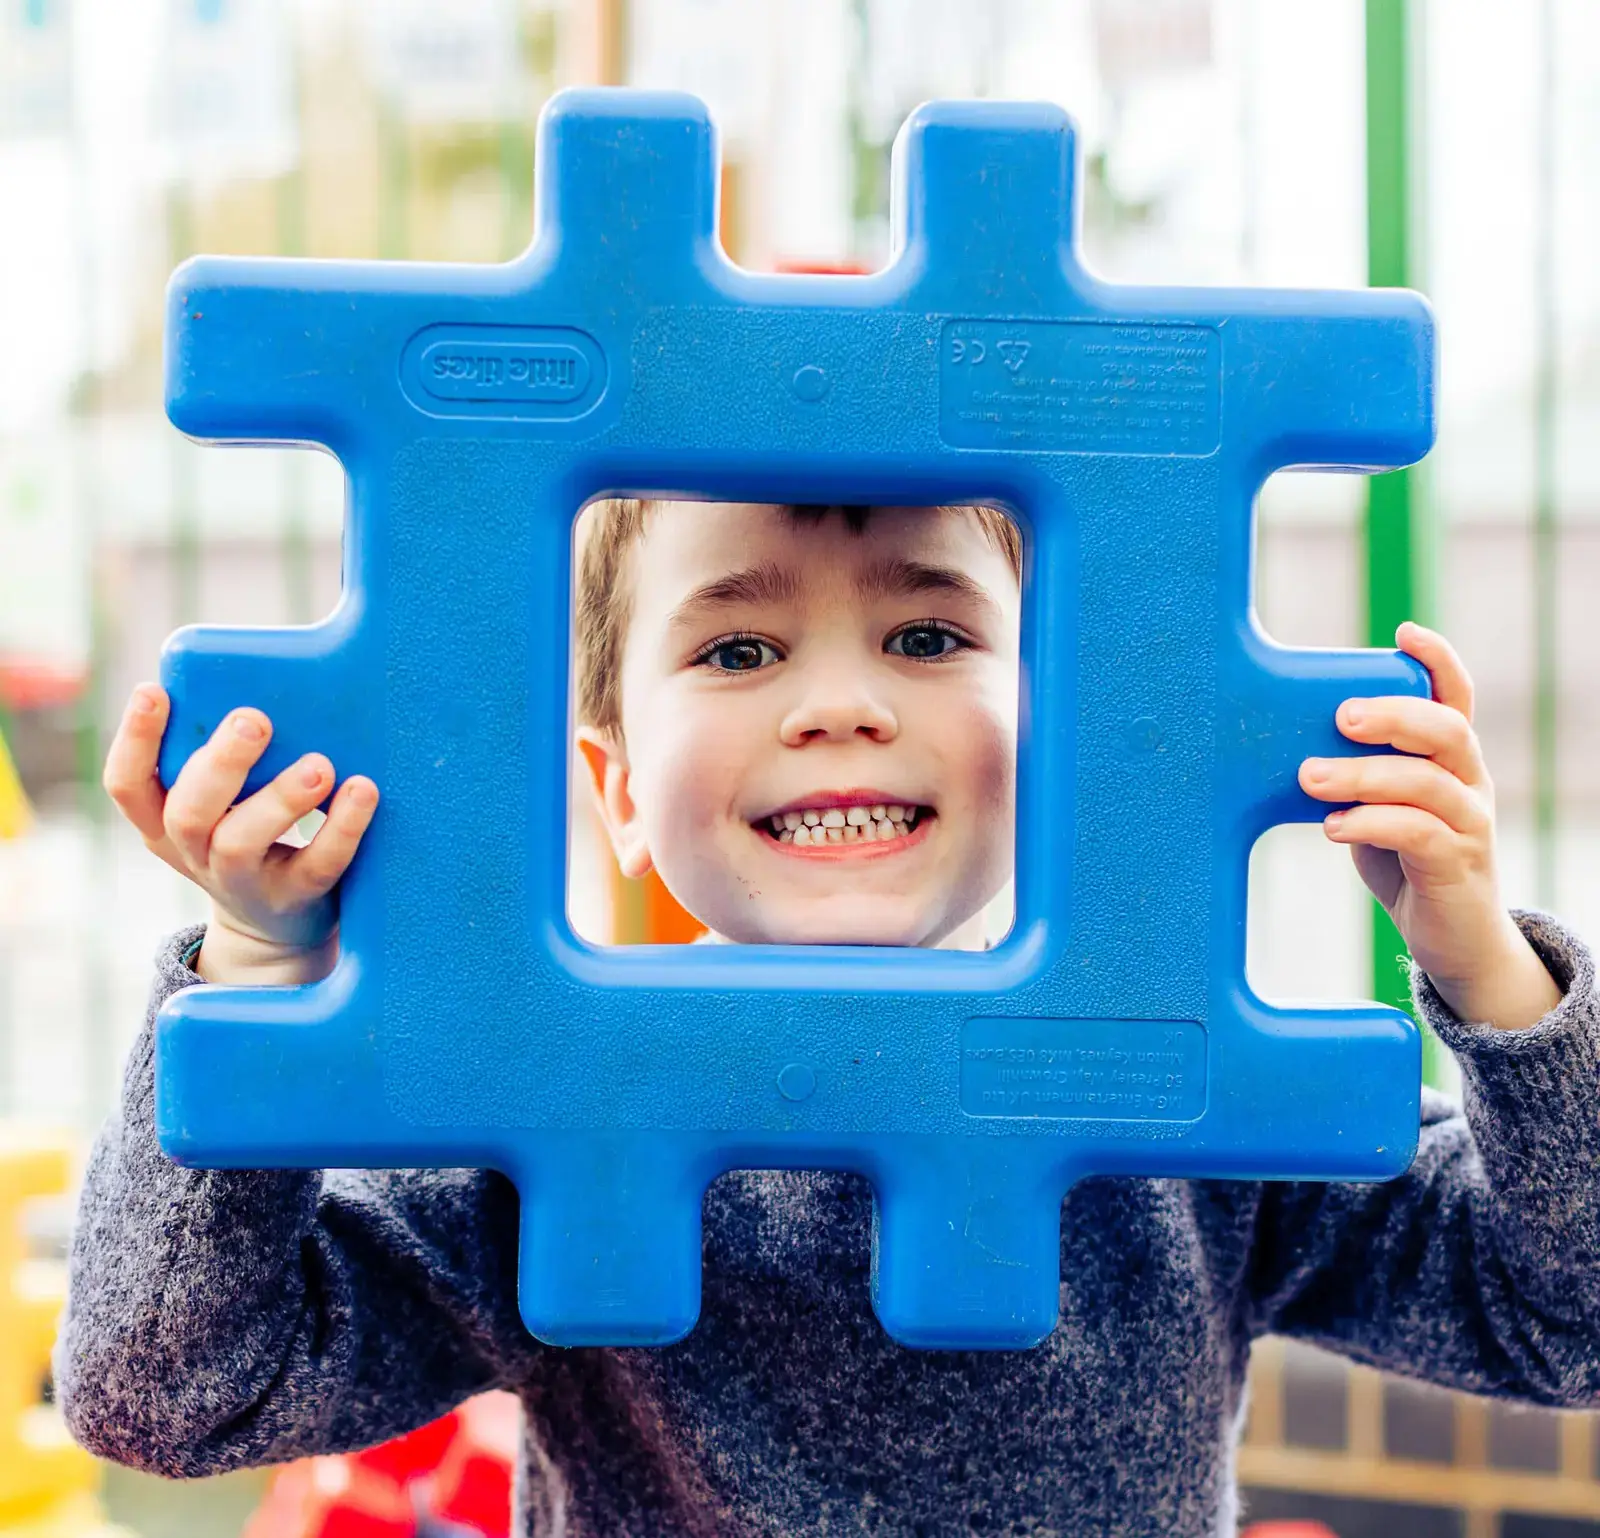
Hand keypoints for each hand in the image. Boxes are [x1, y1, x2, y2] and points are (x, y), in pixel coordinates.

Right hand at [102, 684, 378, 982]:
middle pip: (188, 811)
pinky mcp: (294, 899)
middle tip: (253, 719)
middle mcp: (193, 851)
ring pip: (243, 842)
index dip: (135, 739)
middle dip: (220, 763)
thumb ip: (229, 756)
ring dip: (280, 799)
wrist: (277, 925)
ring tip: (319, 765)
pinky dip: (342, 827)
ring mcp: (241, 880)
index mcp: (163, 820)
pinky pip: (317, 865)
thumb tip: (275, 677)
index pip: (127, 784)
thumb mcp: (223, 802)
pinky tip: (364, 791)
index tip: (153, 690)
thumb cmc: (252, 835)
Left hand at [1298, 622, 1560, 1030]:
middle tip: (1341, 717)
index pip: (1458, 699)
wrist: (1453, 940)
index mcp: (1451, 760)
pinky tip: (1334, 827)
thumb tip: (1288, 749)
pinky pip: (1419, 832)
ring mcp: (1470, 824)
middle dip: (1393, 715)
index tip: (1405, 632)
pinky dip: (1372, 822)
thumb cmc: (1406, 861)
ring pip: (1426, 782)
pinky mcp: (1458, 865)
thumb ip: (1354, 776)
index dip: (1439, 661)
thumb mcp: (1377, 808)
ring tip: (1311, 777)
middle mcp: (1470, 783)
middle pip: (1447, 730)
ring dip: (1363, 774)